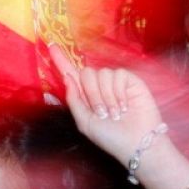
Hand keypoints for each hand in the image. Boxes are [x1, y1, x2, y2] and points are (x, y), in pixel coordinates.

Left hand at [50, 45, 164, 162]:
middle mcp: (98, 87)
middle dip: (92, 94)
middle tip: (103, 114)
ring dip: (106, 97)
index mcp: (85, 96)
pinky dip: (119, 92)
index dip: (61, 60)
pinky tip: (125, 106)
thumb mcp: (85, 123)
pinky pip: (117, 74)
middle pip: (85, 73)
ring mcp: (114, 83)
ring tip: (116, 113)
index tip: (50, 45)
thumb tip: (67, 77)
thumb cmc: (111, 137)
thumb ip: (74, 100)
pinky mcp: (129, 80)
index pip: (71, 74)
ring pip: (101, 75)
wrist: (137, 142)